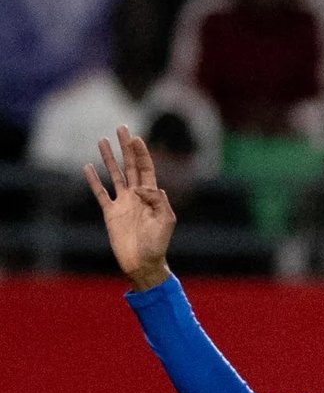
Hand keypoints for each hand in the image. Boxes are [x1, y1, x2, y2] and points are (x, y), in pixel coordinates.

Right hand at [84, 125, 175, 290]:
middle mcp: (136, 196)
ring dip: (109, 158)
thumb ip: (160, 202)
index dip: (142, 154)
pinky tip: (87, 167)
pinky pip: (100, 193)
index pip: (146, 170)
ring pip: (114, 175)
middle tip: (122, 128)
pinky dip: (93, 180)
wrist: (142, 263)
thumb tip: (149, 187)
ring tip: (102, 140)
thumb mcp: (166, 222)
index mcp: (151, 197)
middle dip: (126, 148)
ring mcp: (123, 203)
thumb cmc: (157, 245)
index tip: (137, 138)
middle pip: (130, 166)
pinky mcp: (110, 213)